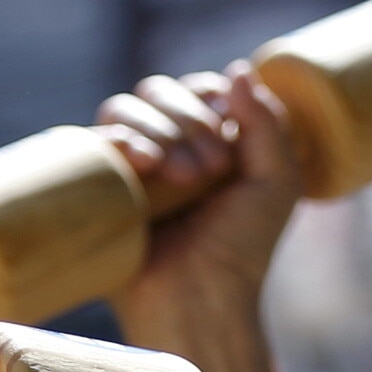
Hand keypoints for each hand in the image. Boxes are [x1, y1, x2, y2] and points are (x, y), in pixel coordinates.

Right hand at [101, 65, 303, 336]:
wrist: (201, 302)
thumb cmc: (242, 251)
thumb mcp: (276, 182)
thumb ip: (267, 121)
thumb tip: (237, 69)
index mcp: (208, 140)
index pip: (197, 88)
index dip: (209, 100)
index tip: (227, 141)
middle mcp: (167, 148)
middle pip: (159, 92)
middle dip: (186, 121)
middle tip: (208, 172)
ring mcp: (130, 168)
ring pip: (124, 109)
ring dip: (155, 129)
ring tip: (180, 179)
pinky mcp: (101, 189)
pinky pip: (96, 141)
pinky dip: (118, 139)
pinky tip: (140, 162)